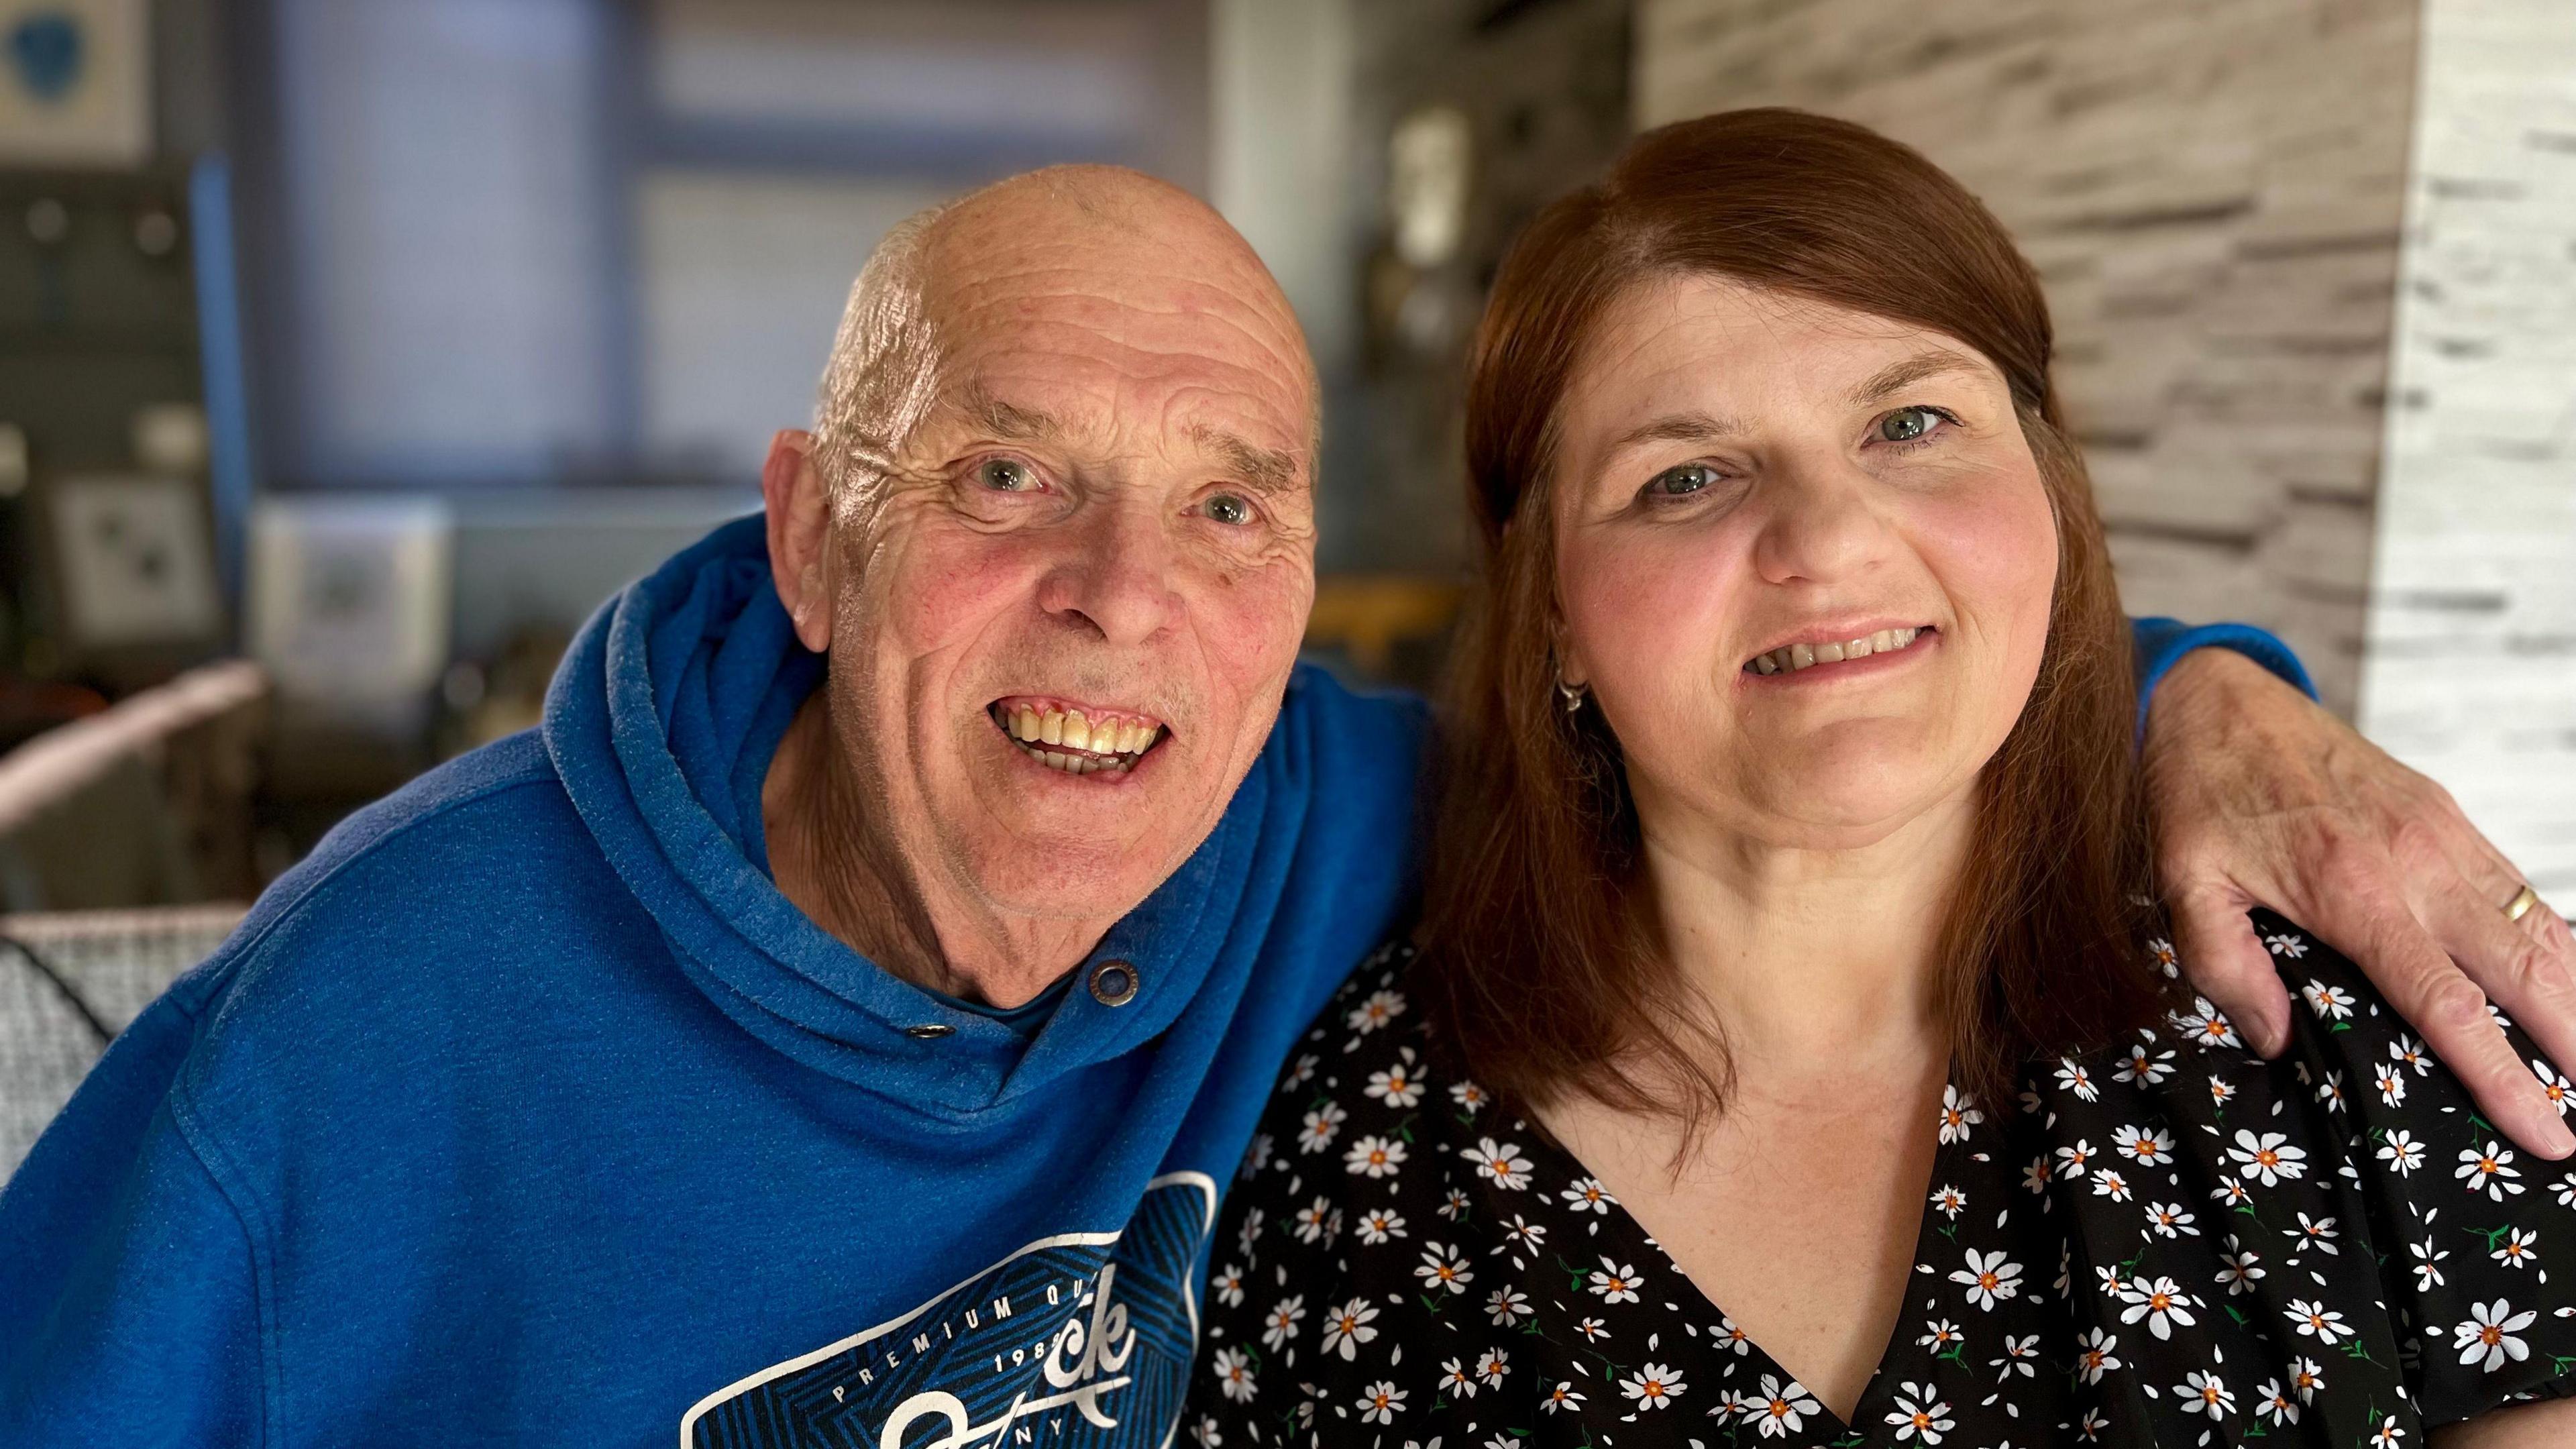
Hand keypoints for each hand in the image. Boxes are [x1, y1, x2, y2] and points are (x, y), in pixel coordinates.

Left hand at [2142, 648, 2575, 1158]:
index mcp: (2353, 892)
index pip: (2447, 1004)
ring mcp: (2442, 835)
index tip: (2545, 1133)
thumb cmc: (2200, 797)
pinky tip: (2566, 982)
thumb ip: (2224, 966)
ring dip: (2574, 998)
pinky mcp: (2448, 815)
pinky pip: (2519, 886)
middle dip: (2570, 1046)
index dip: (2501, 1076)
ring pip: (2535, 928)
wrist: (2217, 701)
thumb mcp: (2182, 886)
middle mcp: (2416, 863)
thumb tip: (2275, 1042)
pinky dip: (2555, 940)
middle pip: (2521, 971)